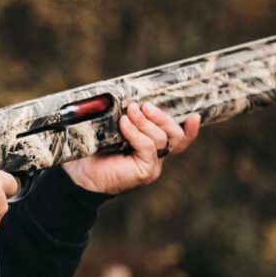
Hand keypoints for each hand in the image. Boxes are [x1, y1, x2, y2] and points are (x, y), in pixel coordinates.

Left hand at [62, 103, 200, 194]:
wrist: (80, 176)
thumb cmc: (93, 153)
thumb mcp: (111, 132)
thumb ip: (125, 119)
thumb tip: (129, 100)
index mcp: (152, 148)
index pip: (179, 139)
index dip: (190, 129)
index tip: (195, 116)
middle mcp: (156, 157)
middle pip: (175, 135)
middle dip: (161, 117)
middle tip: (143, 106)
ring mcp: (152, 165)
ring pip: (161, 138)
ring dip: (145, 122)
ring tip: (129, 112)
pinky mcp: (145, 171)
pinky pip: (148, 146)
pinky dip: (136, 133)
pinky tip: (124, 124)